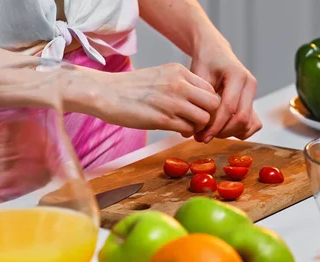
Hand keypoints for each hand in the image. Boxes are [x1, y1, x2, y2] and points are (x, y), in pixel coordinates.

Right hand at [74, 63, 220, 137]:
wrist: (105, 92)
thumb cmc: (132, 87)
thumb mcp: (161, 76)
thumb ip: (181, 84)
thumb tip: (199, 101)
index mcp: (179, 71)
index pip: (211, 89)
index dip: (209, 103)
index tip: (200, 110)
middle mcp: (179, 84)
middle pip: (214, 103)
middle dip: (210, 116)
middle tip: (199, 122)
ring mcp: (172, 101)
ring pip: (204, 118)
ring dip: (198, 126)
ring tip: (187, 127)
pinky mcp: (162, 119)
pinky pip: (188, 129)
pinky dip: (186, 132)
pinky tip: (177, 130)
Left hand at [190, 38, 261, 142]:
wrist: (215, 52)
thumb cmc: (205, 62)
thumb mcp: (198, 76)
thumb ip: (198, 101)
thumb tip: (191, 131)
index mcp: (238, 75)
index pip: (230, 108)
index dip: (216, 126)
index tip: (201, 136)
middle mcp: (250, 84)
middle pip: (242, 119)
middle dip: (222, 132)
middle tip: (203, 137)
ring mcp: (253, 93)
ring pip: (248, 124)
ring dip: (229, 133)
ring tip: (210, 132)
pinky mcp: (252, 101)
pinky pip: (252, 124)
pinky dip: (238, 131)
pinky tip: (221, 129)